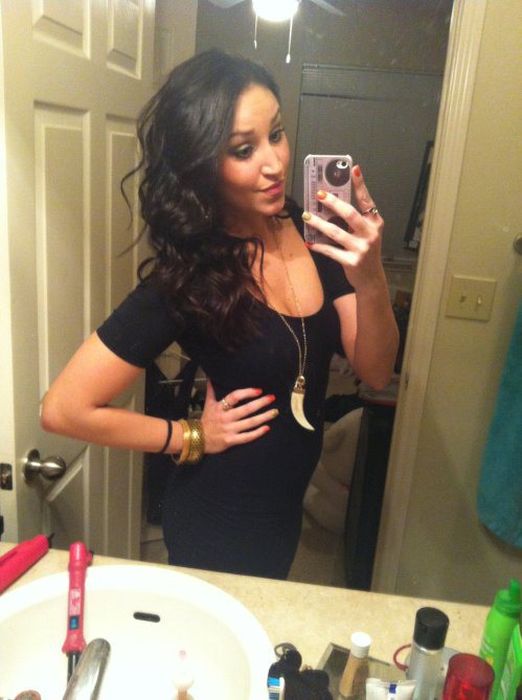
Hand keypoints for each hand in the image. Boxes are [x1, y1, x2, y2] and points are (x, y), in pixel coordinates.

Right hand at [200, 379, 277, 452]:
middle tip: (272, 398)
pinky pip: (247, 437)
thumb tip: (211, 378)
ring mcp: (229, 429)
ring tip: (274, 412)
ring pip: (250, 422)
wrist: (197, 439)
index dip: (247, 393)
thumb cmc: (205, 421)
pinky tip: (267, 428)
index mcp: (220, 407)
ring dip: (264, 417)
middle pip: (246, 409)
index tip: (258, 390)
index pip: (234, 397)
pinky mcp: (231, 441)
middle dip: (261, 403)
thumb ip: (211, 391)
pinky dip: (257, 432)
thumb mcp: (207, 404)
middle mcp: (225, 418)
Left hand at [303, 165, 385, 290]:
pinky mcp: (351, 262)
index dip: (360, 185)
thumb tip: (332, 201)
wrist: (371, 278)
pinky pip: (330, 251)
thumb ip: (355, 218)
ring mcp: (361, 249)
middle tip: (319, 194)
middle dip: (333, 203)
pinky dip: (318, 246)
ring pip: (336, 232)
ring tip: (306, 216)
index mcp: (375, 222)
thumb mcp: (366, 232)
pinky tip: (308, 241)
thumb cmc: (365, 250)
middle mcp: (370, 234)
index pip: (367, 200)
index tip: (353, 169)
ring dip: (319, 223)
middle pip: (350, 214)